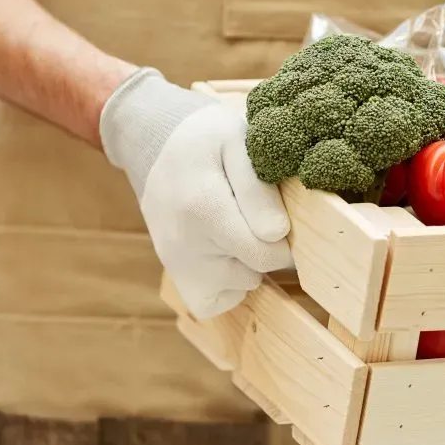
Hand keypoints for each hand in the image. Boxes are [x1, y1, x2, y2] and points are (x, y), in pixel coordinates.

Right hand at [99, 67, 291, 319]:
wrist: (160, 144)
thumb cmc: (208, 141)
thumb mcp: (238, 142)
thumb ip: (258, 187)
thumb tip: (276, 233)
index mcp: (201, 206)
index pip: (265, 250)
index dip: (283, 235)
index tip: (276, 212)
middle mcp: (183, 243)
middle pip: (255, 270)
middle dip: (268, 248)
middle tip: (257, 217)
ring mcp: (176, 264)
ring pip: (240, 287)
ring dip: (249, 264)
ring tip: (236, 227)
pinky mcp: (177, 277)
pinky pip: (217, 303)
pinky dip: (230, 285)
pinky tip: (227, 251)